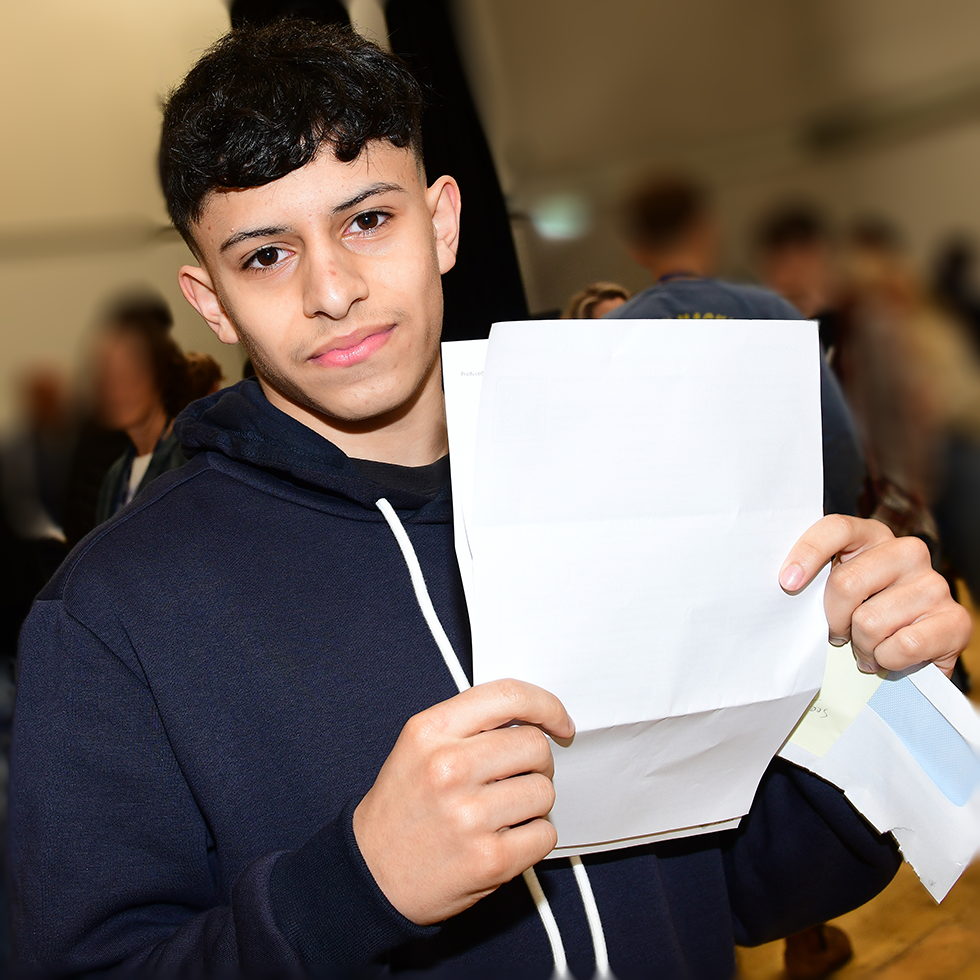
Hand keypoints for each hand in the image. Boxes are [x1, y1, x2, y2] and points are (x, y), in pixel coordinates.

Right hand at [352, 679, 573, 924]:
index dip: (546, 705)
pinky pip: (545, 833)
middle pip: (535, 745)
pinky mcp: (490, 859)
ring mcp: (470, 815)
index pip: (509, 695)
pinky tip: (504, 838)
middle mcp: (449, 767)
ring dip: (533, 803)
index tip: (559, 722)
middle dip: (536, 763)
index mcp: (431, 731)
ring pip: (544, 791)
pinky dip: (533, 837)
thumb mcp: (419, 746)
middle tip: (516, 778)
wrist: (372, 875)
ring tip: (501, 813)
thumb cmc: (402, 808)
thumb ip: (469, 724)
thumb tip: (532, 716)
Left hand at [779, 515, 970, 677]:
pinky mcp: (955, 619)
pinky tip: (889, 657)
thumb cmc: (863, 617)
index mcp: (873, 536)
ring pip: (870, 621)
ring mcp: (934, 584)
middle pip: (846, 583)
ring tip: (867, 647)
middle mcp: (907, 552)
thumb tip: (787, 583)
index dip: (808, 552)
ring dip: (862, 645)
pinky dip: (887, 660)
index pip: (836, 528)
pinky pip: (903, 645)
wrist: (912, 656)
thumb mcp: (837, 592)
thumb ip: (818, 579)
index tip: (788, 583)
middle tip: (839, 633)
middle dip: (834, 619)